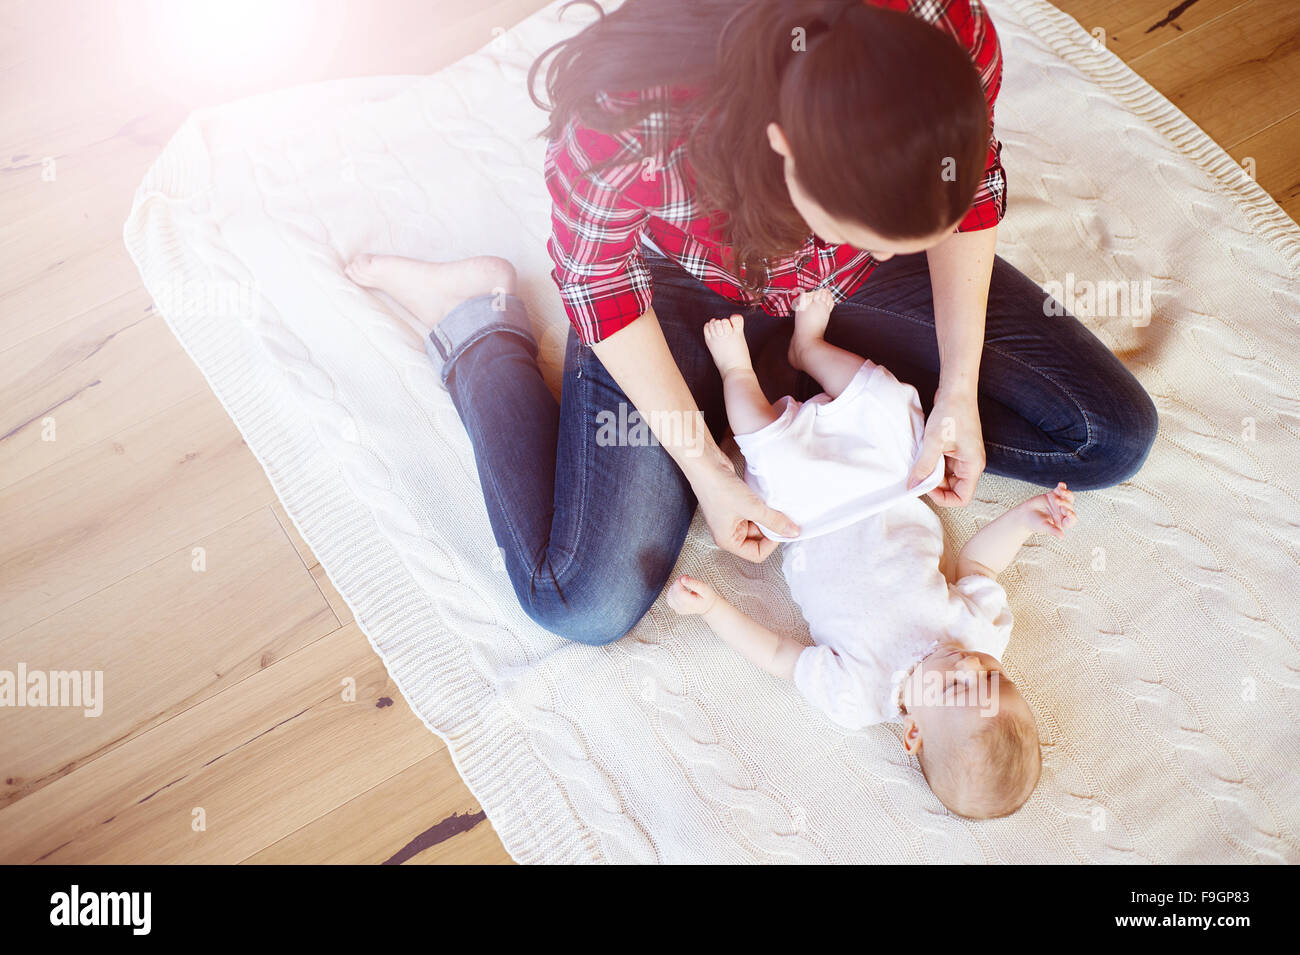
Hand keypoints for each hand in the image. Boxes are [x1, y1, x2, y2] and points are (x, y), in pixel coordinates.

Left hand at [667, 574, 717, 615]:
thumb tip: (683, 579)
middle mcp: (684, 608)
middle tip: (685, 578)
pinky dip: (672, 591)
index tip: (685, 576)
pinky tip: (679, 589)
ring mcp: (678, 609)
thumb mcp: (705, 588)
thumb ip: (695, 583)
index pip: (680, 593)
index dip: (679, 582)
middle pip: (674, 594)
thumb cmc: (707, 597)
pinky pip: (668, 598)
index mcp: (692, 604)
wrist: (706, 607)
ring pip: (669, 596)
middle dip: (677, 582)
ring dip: (674, 586)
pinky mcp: (675, 608)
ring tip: (683, 584)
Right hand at [692, 454, 799, 561]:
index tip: (781, 529)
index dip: (771, 544)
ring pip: (758, 524)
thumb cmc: (718, 489)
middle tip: (780, 515)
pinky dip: (762, 507)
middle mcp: (729, 532)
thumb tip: (792, 532)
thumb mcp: (752, 508)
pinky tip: (765, 497)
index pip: (756, 554)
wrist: (706, 464)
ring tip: (770, 504)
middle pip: (758, 539)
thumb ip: (774, 521)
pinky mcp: (736, 505)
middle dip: (770, 528)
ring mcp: (733, 518)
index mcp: (728, 541)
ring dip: (767, 515)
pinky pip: (755, 512)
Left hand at [908, 390, 985, 506]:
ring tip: (920, 463)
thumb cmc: (952, 413)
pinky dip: (932, 463)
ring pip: (946, 476)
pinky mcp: (956, 449)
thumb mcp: (934, 443)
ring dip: (932, 474)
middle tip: (918, 476)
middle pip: (953, 488)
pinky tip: (922, 455)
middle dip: (935, 485)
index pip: (962, 498)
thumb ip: (924, 467)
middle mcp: (971, 464)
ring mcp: (964, 457)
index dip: (943, 498)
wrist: (956, 391)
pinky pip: (944, 464)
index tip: (926, 488)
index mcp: (973, 466)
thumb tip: (914, 485)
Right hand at [1018, 481, 1076, 538]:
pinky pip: (1060, 490)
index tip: (1068, 513)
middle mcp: (1062, 513)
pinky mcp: (1053, 495)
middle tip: (1056, 501)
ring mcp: (1058, 504)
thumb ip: (1053, 530)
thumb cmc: (1033, 523)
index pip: (1072, 519)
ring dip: (1066, 494)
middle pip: (1069, 507)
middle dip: (1065, 503)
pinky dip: (1062, 487)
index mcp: (1062, 522)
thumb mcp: (1043, 526)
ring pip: (1068, 498)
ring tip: (1061, 491)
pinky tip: (1061, 484)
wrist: (1024, 515)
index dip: (1072, 516)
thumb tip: (1062, 537)